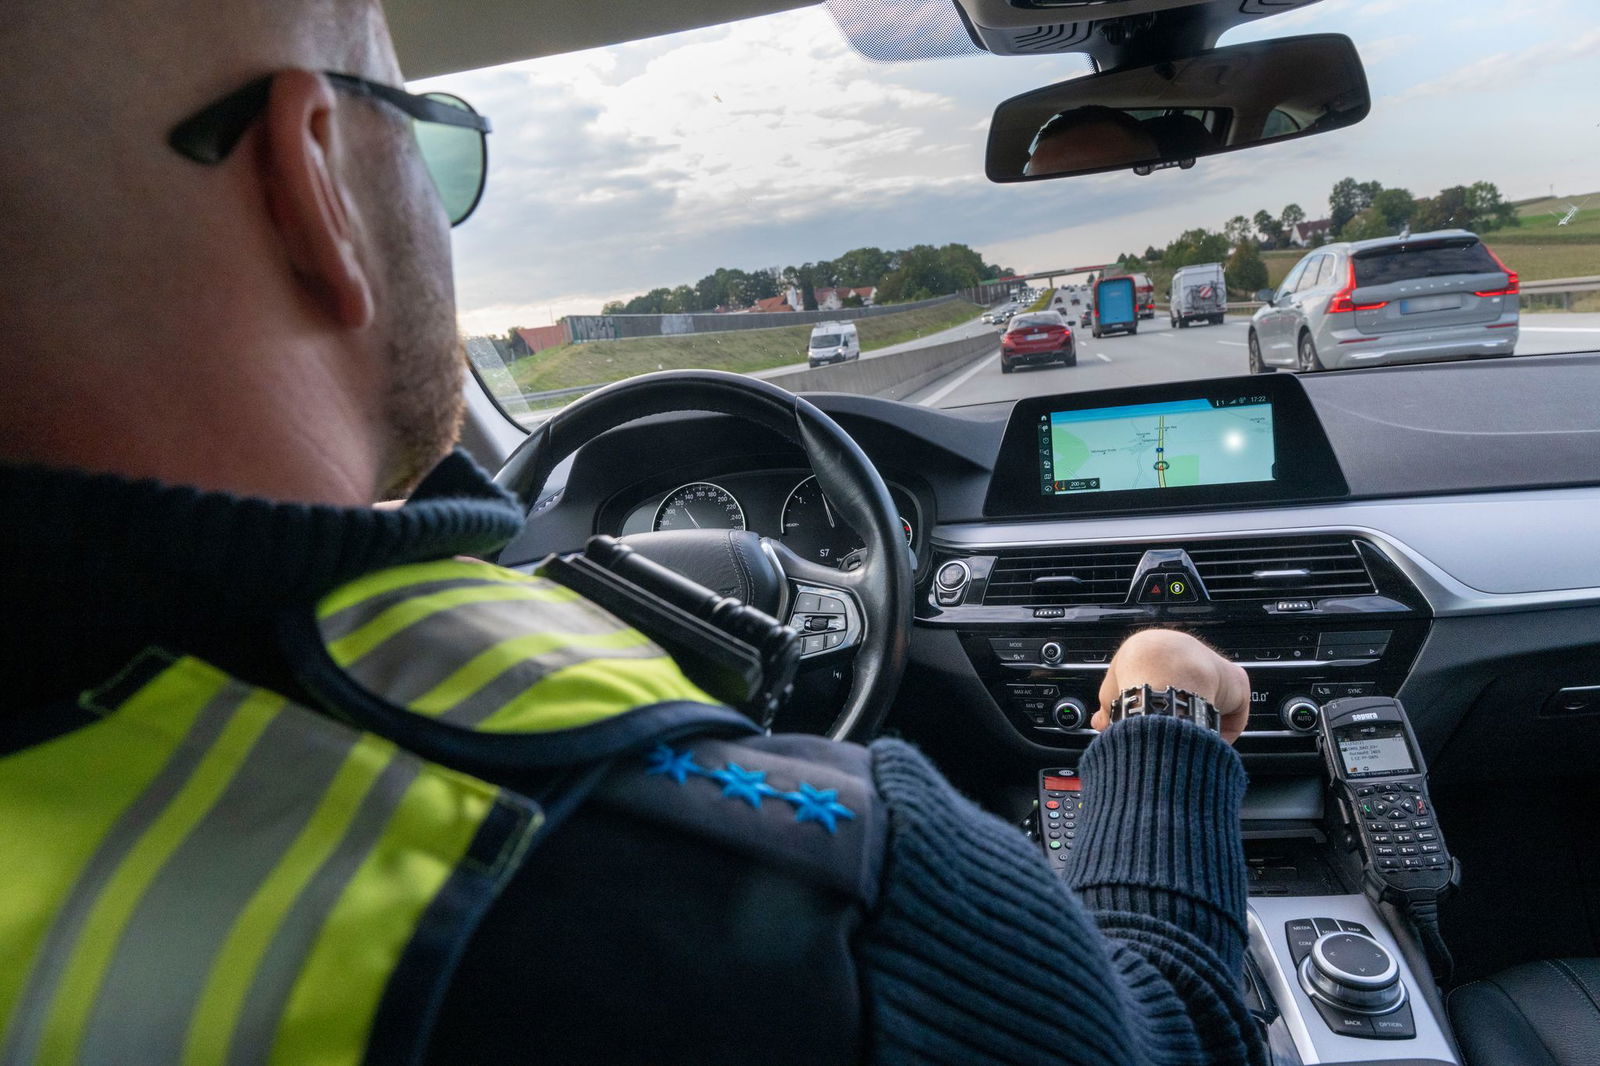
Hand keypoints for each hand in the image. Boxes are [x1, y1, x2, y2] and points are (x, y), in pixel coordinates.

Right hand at [1092, 629, 1250, 742]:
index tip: (1153, 726)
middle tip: (1173, 734)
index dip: (1157, 707)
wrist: (1159, 668)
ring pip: (1210, 700)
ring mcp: (1213, 666)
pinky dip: (1222, 729)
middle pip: (1189, 691)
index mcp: (1159, 650)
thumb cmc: (1132, 675)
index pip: (1161, 680)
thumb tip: (1101, 723)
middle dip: (1181, 716)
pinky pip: (1231, 712)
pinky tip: (1210, 739)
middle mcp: (1188, 654)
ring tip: (1188, 738)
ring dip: (1200, 720)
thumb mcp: (1110, 692)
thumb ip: (1108, 708)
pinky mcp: (1234, 680)